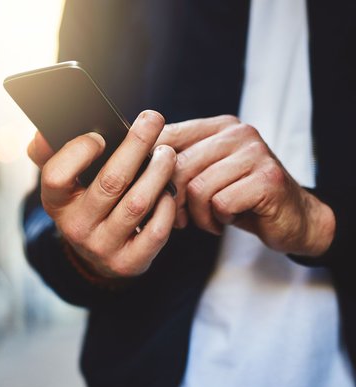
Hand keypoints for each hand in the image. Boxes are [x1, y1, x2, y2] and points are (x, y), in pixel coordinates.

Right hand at [27, 110, 176, 277]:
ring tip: (167, 152)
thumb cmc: (84, 203)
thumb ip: (48, 152)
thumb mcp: (62, 182)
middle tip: (153, 119)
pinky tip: (168, 190)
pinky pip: (156, 231)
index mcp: (56, 203)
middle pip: (110, 183)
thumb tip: (43, 133)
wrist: (97, 254)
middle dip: (135, 145)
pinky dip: (166, 205)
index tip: (100, 135)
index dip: (78, 151)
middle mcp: (76, 228)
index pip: (56, 176)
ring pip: (137, 204)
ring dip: (158, 172)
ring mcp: (103, 248)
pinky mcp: (129, 263)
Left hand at [158, 115, 334, 256]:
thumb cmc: (241, 197)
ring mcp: (255, 154)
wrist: (292, 218)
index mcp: (219, 126)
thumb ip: (178, 165)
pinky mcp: (268, 180)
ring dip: (197, 213)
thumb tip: (133, 169)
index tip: (153, 192)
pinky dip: (217, 220)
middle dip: (172, 198)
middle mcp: (237, 133)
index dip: (150, 169)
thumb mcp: (206, 174)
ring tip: (208, 219)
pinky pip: (221, 202)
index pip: (167, 135)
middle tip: (179, 217)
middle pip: (178, 164)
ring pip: (198, 186)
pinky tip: (224, 221)